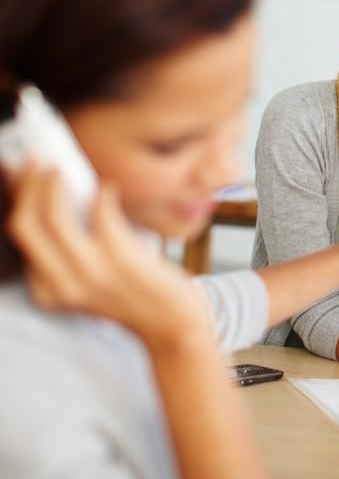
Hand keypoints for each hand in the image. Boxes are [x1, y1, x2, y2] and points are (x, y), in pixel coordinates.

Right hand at [7, 164, 208, 348]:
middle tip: (35, 163)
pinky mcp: (120, 259)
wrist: (171, 324)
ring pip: (53, 218)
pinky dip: (102, 193)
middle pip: (25, 225)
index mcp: (48, 291)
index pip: (20, 238)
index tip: (22, 177)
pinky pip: (101, 213)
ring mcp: (90, 272)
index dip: (18, 200)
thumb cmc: (134, 295)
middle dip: (25, 187)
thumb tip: (60, 201)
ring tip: (60, 168)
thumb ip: (71, 255)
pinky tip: (108, 186)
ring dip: (51, 184)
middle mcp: (63, 284)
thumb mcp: (89, 282)